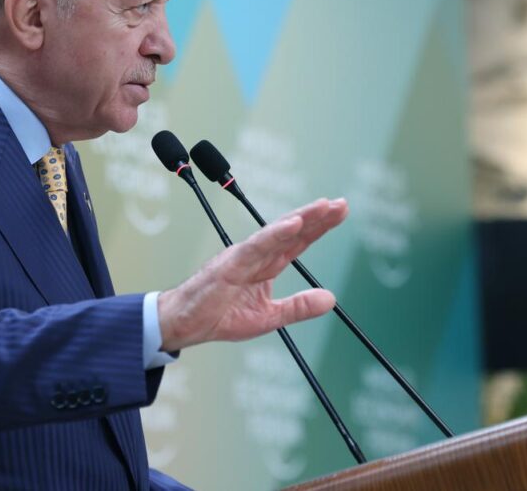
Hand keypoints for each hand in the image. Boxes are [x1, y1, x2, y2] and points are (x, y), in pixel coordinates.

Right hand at [156, 197, 347, 351]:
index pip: (298, 242)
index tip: (339, 212)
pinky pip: (257, 245)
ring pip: (277, 232)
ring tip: (324, 206)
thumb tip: (331, 299)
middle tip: (341, 204)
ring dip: (302, 218)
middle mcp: (258, 255)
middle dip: (317, 216)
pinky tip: (293, 224)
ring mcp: (244, 256)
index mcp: (267, 265)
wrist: (185, 324)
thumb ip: (299, 307)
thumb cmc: (219, 316)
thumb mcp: (270, 317)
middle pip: (292, 231)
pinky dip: (276, 233)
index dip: (319, 227)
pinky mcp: (230, 263)